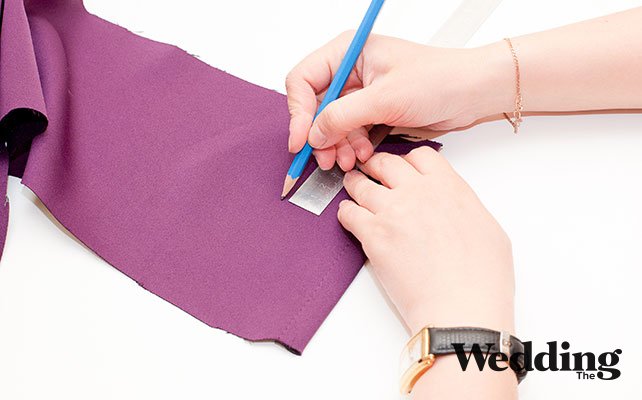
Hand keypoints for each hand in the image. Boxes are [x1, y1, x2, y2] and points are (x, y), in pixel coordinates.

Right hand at [286, 32, 512, 170]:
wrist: (471, 94)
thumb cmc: (438, 80)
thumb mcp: (385, 99)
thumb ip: (343, 116)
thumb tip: (313, 133)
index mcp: (348, 53)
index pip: (304, 80)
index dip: (298, 112)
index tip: (301, 139)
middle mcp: (351, 71)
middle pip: (315, 106)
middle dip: (319, 134)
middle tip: (325, 157)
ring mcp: (362, 92)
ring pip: (331, 123)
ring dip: (336, 144)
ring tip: (347, 160)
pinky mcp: (373, 111)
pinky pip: (349, 132)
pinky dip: (351, 145)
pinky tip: (361, 154)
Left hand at [337, 147, 514, 333]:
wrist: (460, 309)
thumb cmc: (481, 279)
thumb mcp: (489, 229)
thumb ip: (464, 207)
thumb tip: (453, 207)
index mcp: (449, 187)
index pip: (420, 156)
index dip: (407, 161)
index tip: (402, 169)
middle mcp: (418, 193)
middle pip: (384, 163)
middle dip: (375, 166)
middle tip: (370, 172)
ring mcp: (392, 212)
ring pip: (361, 185)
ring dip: (355, 185)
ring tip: (353, 189)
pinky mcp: (373, 235)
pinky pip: (348, 213)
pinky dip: (346, 212)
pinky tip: (350, 217)